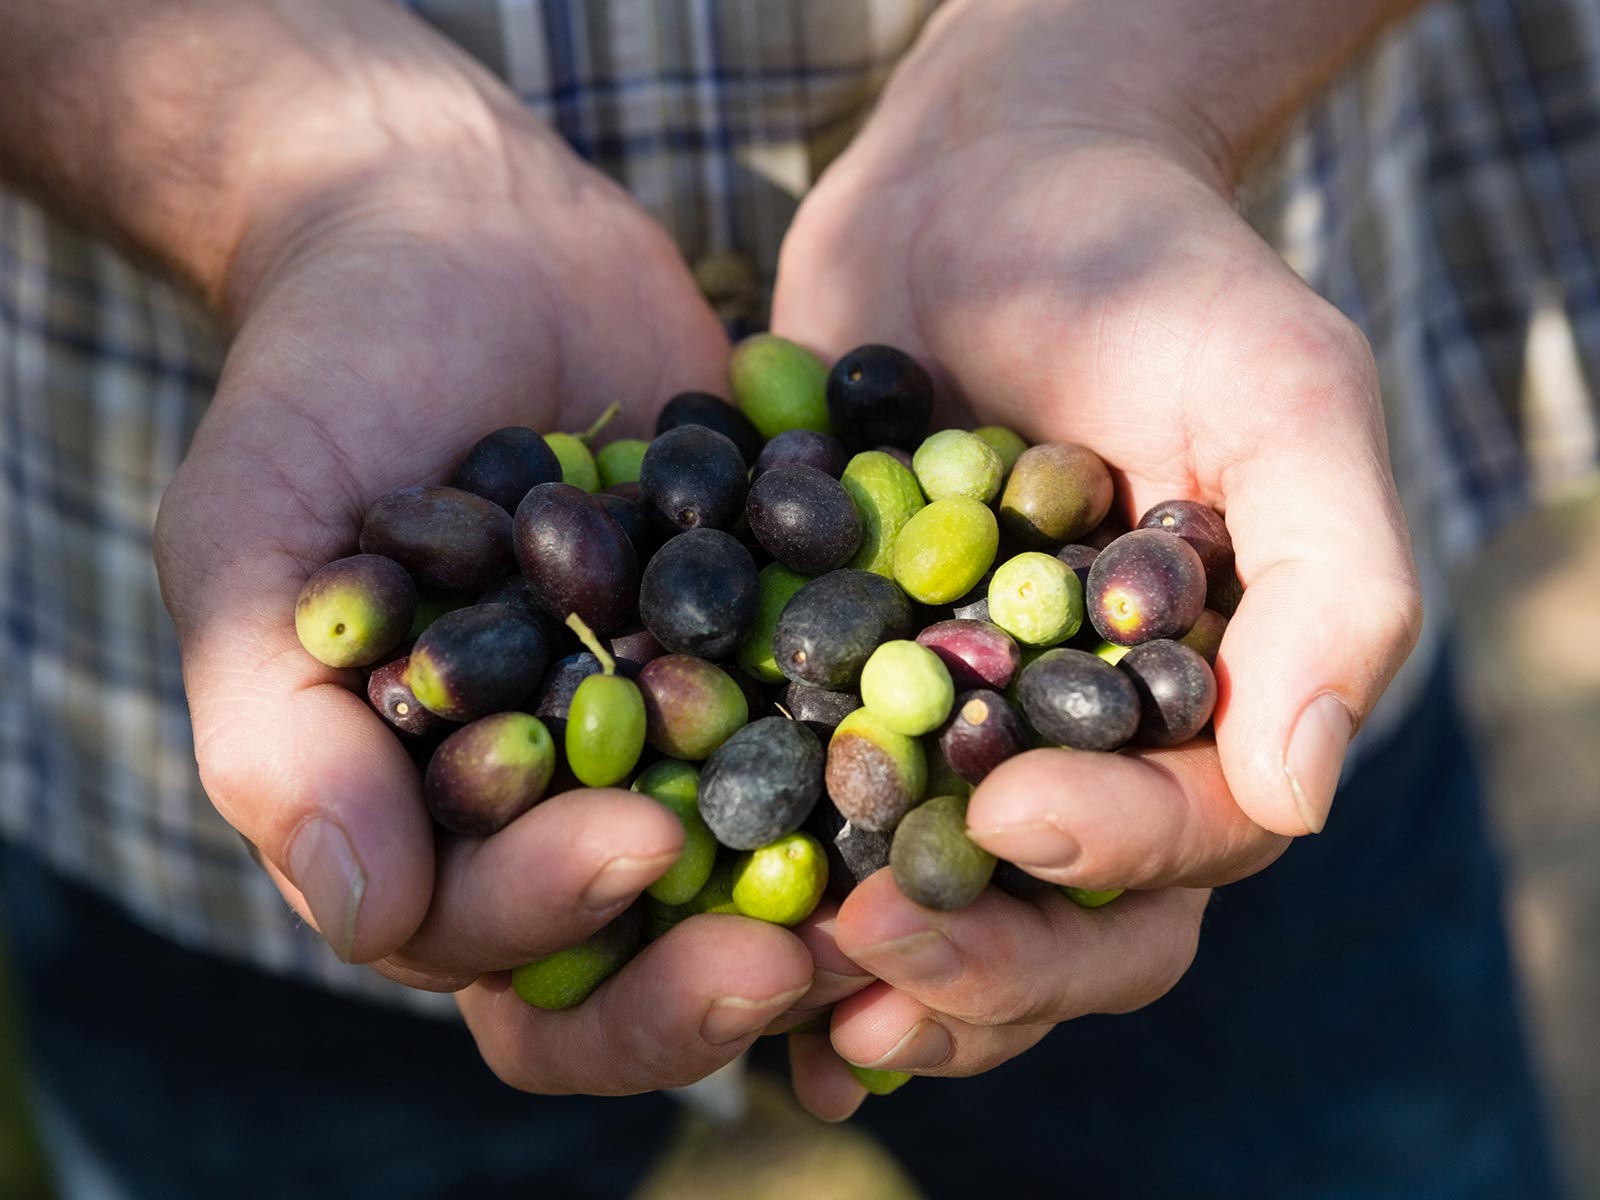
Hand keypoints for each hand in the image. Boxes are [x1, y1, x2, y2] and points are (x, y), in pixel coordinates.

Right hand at [153, 19, 812, 1093]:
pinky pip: (844, 721)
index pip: (480, 939)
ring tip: (914, 875)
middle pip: (632, 955)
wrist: (466, 230)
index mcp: (423, 812)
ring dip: (833, 896)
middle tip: (805, 944)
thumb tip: (368, 916)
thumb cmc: (327, 381)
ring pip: (756, 871)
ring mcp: (682, 728)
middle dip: (708, 974)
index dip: (553, 923)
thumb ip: (279, 730)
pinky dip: (904, 746)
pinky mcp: (777, 645)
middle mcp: (561, 797)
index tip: (636, 844)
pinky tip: (974, 739)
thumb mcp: (253, 537)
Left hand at [771, 0, 1421, 1116]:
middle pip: (1057, 919)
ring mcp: (947, 729)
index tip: (1014, 819)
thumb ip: (1329, 584)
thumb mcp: (1285, 395)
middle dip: (978, 949)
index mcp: (1202, 712)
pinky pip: (799, 808)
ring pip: (930, 898)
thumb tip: (1303, 791)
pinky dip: (759, 875)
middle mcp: (1078, 749)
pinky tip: (699, 914)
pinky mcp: (829, 684)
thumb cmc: (1156, 273)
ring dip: (869, 959)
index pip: (1181, 842)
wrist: (985, 182)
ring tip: (788, 980)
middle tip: (876, 929)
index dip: (1108, 857)